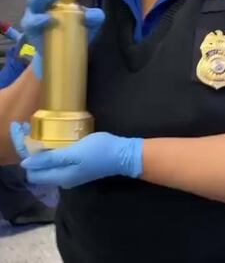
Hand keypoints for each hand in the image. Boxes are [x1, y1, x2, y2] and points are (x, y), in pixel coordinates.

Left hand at [10, 122, 143, 188]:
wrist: (122, 155)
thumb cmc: (99, 151)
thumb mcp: (74, 152)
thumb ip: (50, 159)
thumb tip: (25, 163)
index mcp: (59, 176)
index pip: (31, 170)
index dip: (24, 151)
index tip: (21, 130)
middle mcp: (61, 178)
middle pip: (37, 168)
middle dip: (29, 149)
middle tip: (27, 127)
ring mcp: (69, 174)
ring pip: (46, 164)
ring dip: (39, 149)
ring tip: (36, 130)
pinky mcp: (76, 167)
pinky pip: (55, 161)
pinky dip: (49, 150)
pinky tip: (52, 138)